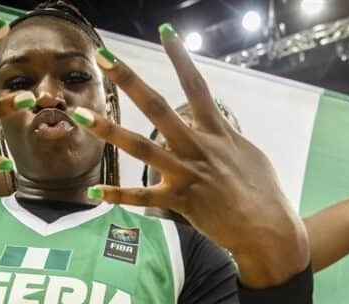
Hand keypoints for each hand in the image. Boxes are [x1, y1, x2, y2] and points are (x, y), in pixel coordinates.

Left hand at [74, 25, 308, 287]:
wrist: (268, 227)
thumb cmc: (264, 192)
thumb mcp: (247, 154)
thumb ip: (224, 136)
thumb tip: (213, 125)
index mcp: (217, 132)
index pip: (196, 86)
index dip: (180, 57)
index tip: (164, 32)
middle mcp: (198, 147)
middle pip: (158, 107)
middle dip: (129, 80)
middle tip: (103, 57)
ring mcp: (186, 173)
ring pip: (141, 147)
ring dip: (108, 130)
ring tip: (79, 114)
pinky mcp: (180, 201)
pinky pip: (142, 197)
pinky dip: (117, 195)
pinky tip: (94, 192)